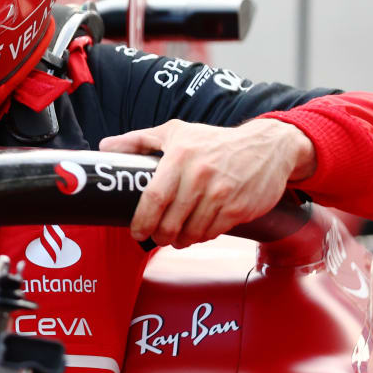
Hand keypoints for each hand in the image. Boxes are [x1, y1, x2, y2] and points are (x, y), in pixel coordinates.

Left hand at [99, 119, 315, 247]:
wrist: (267, 148)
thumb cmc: (214, 141)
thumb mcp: (176, 132)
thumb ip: (138, 140)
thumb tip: (104, 147)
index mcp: (180, 155)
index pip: (154, 197)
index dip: (142, 220)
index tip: (136, 231)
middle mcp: (201, 174)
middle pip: (171, 220)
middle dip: (159, 235)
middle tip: (155, 236)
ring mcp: (221, 193)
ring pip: (191, 231)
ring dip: (179, 240)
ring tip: (175, 236)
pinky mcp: (238, 209)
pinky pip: (211, 233)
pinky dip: (200, 237)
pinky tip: (196, 231)